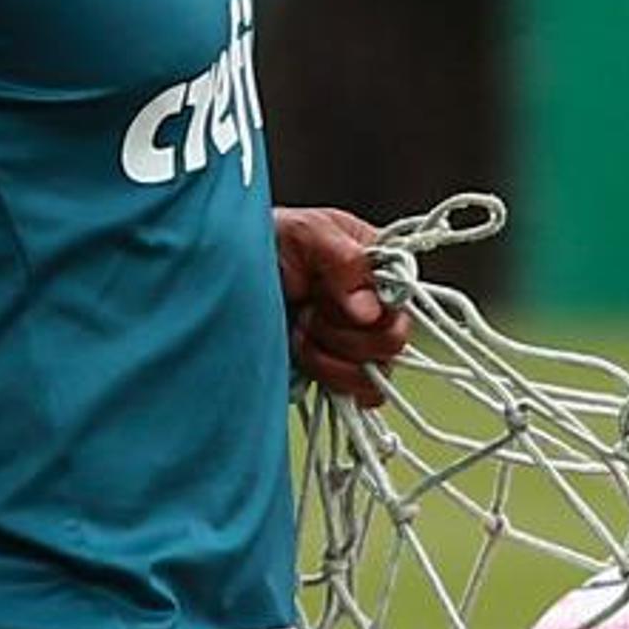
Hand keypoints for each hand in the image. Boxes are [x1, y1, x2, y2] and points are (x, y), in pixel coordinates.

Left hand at [276, 204, 410, 404]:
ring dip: (329, 357)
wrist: (224, 275)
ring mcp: (356, 344)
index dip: (375, 309)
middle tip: (310, 313)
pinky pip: (357, 395)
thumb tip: (368, 310)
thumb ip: (345, 261)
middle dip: (345, 335)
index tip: (338, 302)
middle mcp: (374, 309)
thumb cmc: (267, 241)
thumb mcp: (306, 232)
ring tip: (299, 332)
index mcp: (378, 271)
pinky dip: (328, 380)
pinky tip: (301, 356)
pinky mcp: (337, 371)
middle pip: (392, 343)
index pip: (404, 302)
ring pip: (374, 375)